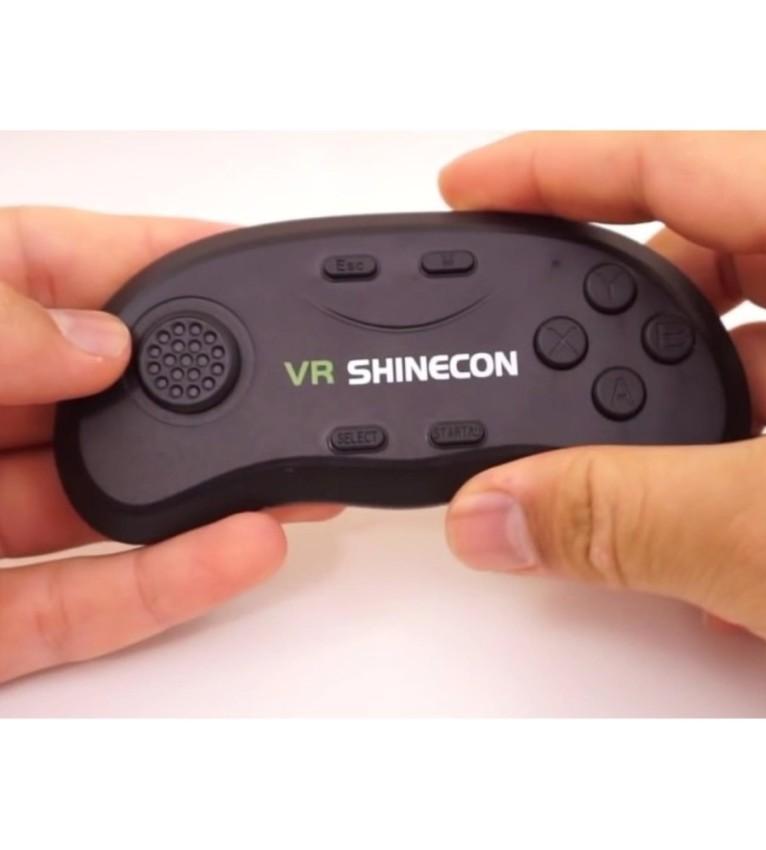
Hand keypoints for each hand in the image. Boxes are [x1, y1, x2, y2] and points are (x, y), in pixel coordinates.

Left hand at [0, 208, 339, 683]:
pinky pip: (89, 607)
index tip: (244, 253)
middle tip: (293, 379)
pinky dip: (169, 585)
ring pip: (118, 504)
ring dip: (213, 491)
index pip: (49, 267)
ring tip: (302, 480)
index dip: (150, 251)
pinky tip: (244, 552)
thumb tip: (102, 339)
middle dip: (209, 386)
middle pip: (108, 393)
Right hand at [440, 131, 765, 698]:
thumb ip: (624, 519)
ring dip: (666, 430)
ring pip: (737, 365)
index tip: (474, 184)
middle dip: (609, 329)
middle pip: (702, 266)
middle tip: (537, 370)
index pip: (681, 162)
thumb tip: (497, 512)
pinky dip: (718, 481)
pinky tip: (702, 549)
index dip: (555, 170)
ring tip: (620, 493)